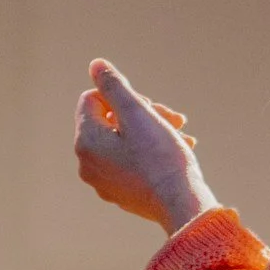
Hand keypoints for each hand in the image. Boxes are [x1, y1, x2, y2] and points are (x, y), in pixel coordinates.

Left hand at [75, 60, 218, 234]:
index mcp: (86, 141)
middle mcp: (87, 163)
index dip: (124, 96)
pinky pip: (131, 163)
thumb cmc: (161, 157)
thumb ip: (114, 86)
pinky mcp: (121, 194)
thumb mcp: (137, 114)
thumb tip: (95, 65)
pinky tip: (178, 151)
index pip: (93, 99)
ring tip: (184, 135)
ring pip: (124, 142)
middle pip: (110, 121)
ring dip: (153, 131)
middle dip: (144, 113)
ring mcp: (103, 182)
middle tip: (176, 118)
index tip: (149, 107)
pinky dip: (151, 153)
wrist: (181, 205)